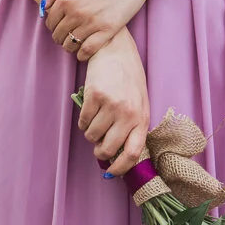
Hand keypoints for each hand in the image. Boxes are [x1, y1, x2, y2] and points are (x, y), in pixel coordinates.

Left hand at [44, 0, 155, 62]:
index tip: (58, 24)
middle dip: (59, 36)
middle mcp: (77, 13)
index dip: (52, 24)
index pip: (50, 21)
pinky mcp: (108, 30)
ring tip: (74, 42)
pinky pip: (87, 51)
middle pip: (58, 35)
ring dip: (69, 46)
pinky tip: (83, 51)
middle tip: (66, 34)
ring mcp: (92, 23)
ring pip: (70, 45)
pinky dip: (82, 54)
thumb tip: (44, 7)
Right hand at [77, 34, 149, 173]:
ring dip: (90, 134)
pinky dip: (83, 121)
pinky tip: (90, 111)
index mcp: (142, 117)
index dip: (120, 168)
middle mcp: (127, 113)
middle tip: (98, 148)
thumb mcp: (139, 103)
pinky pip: (83, 121)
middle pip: (108, 149)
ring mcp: (110, 105)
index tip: (111, 173)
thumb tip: (118, 154)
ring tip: (96, 122)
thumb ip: (133, 126)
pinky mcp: (94, 97)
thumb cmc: (129, 79)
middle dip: (100, 152)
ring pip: (92, 136)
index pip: (132, 153)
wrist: (116, 51)